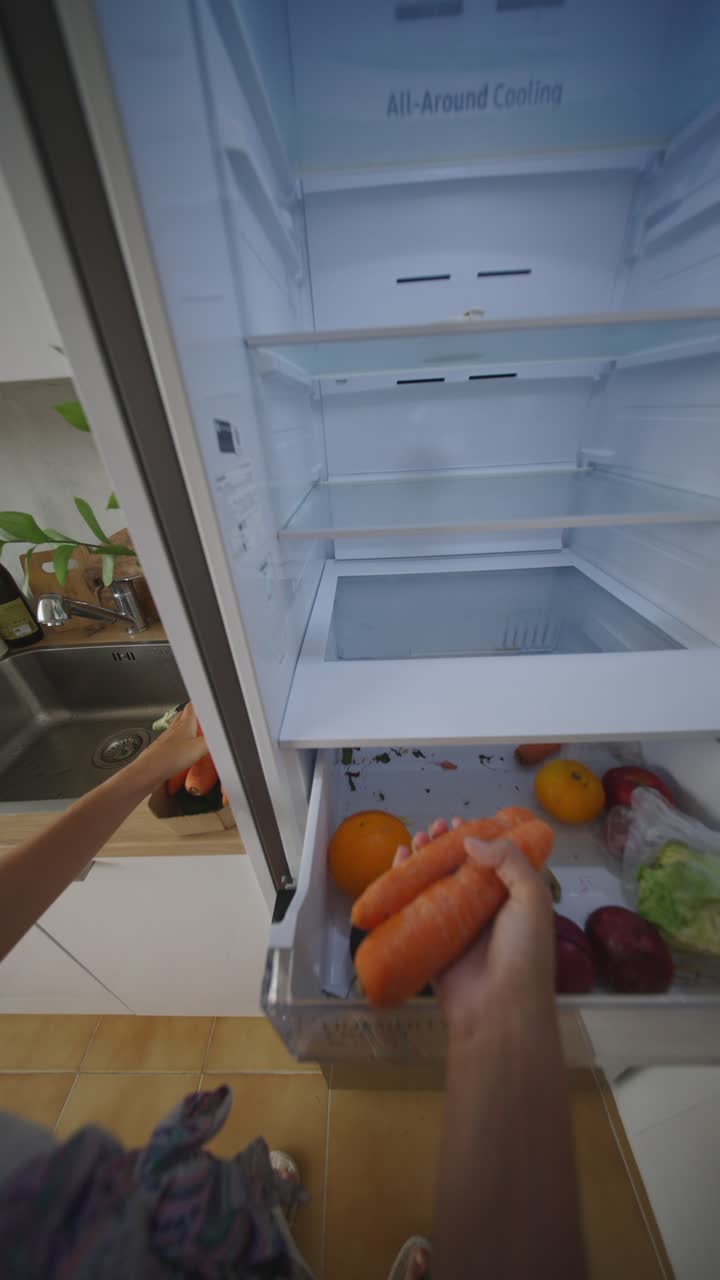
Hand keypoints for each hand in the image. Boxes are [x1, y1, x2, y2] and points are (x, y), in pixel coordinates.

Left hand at [126, 703, 208, 794]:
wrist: (149, 771)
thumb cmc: (169, 758)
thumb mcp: (200, 748)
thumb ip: (214, 741)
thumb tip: (225, 738)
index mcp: (185, 724)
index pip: (192, 706)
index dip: (200, 703)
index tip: (206, 703)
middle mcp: (174, 729)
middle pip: (184, 716)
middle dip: (193, 716)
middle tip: (202, 719)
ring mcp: (166, 739)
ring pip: (177, 729)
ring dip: (186, 730)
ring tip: (195, 736)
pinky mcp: (161, 751)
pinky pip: (172, 743)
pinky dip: (179, 744)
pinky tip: (183, 752)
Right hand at [394, 819, 554, 1043]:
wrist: (499, 1008)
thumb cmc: (523, 951)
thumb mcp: (531, 897)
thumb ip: (509, 860)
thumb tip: (471, 839)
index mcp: (511, 897)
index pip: (492, 859)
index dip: (477, 838)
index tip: (460, 822)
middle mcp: (482, 908)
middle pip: (458, 868)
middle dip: (444, 845)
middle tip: (433, 828)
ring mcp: (453, 924)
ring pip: (433, 884)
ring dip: (423, 859)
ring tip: (415, 840)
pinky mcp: (429, 940)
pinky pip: (411, 908)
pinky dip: (402, 884)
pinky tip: (398, 863)